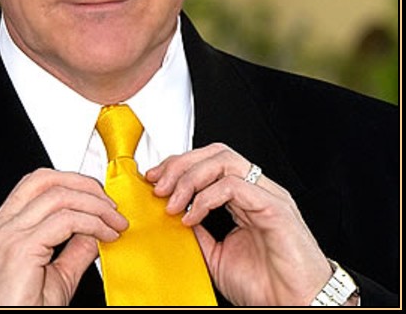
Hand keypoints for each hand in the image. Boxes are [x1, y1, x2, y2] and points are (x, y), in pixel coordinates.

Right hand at [0, 168, 127, 305]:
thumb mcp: (54, 278)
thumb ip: (74, 250)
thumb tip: (95, 231)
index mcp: (1, 228)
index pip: (37, 184)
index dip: (72, 185)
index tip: (99, 201)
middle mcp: (0, 226)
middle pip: (46, 179)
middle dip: (84, 185)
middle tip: (110, 204)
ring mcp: (6, 235)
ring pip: (59, 195)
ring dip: (95, 204)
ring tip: (114, 220)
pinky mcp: (20, 250)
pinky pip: (66, 221)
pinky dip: (93, 222)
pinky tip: (106, 234)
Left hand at [146, 143, 331, 305]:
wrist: (297, 307)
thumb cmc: (266, 285)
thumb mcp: (217, 254)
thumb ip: (198, 231)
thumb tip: (171, 212)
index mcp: (245, 197)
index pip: (210, 161)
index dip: (179, 165)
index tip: (154, 179)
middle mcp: (257, 190)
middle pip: (215, 153)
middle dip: (180, 164)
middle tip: (158, 185)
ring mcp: (268, 196)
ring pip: (224, 161)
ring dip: (190, 177)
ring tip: (172, 201)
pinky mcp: (275, 208)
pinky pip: (235, 186)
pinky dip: (206, 197)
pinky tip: (192, 216)